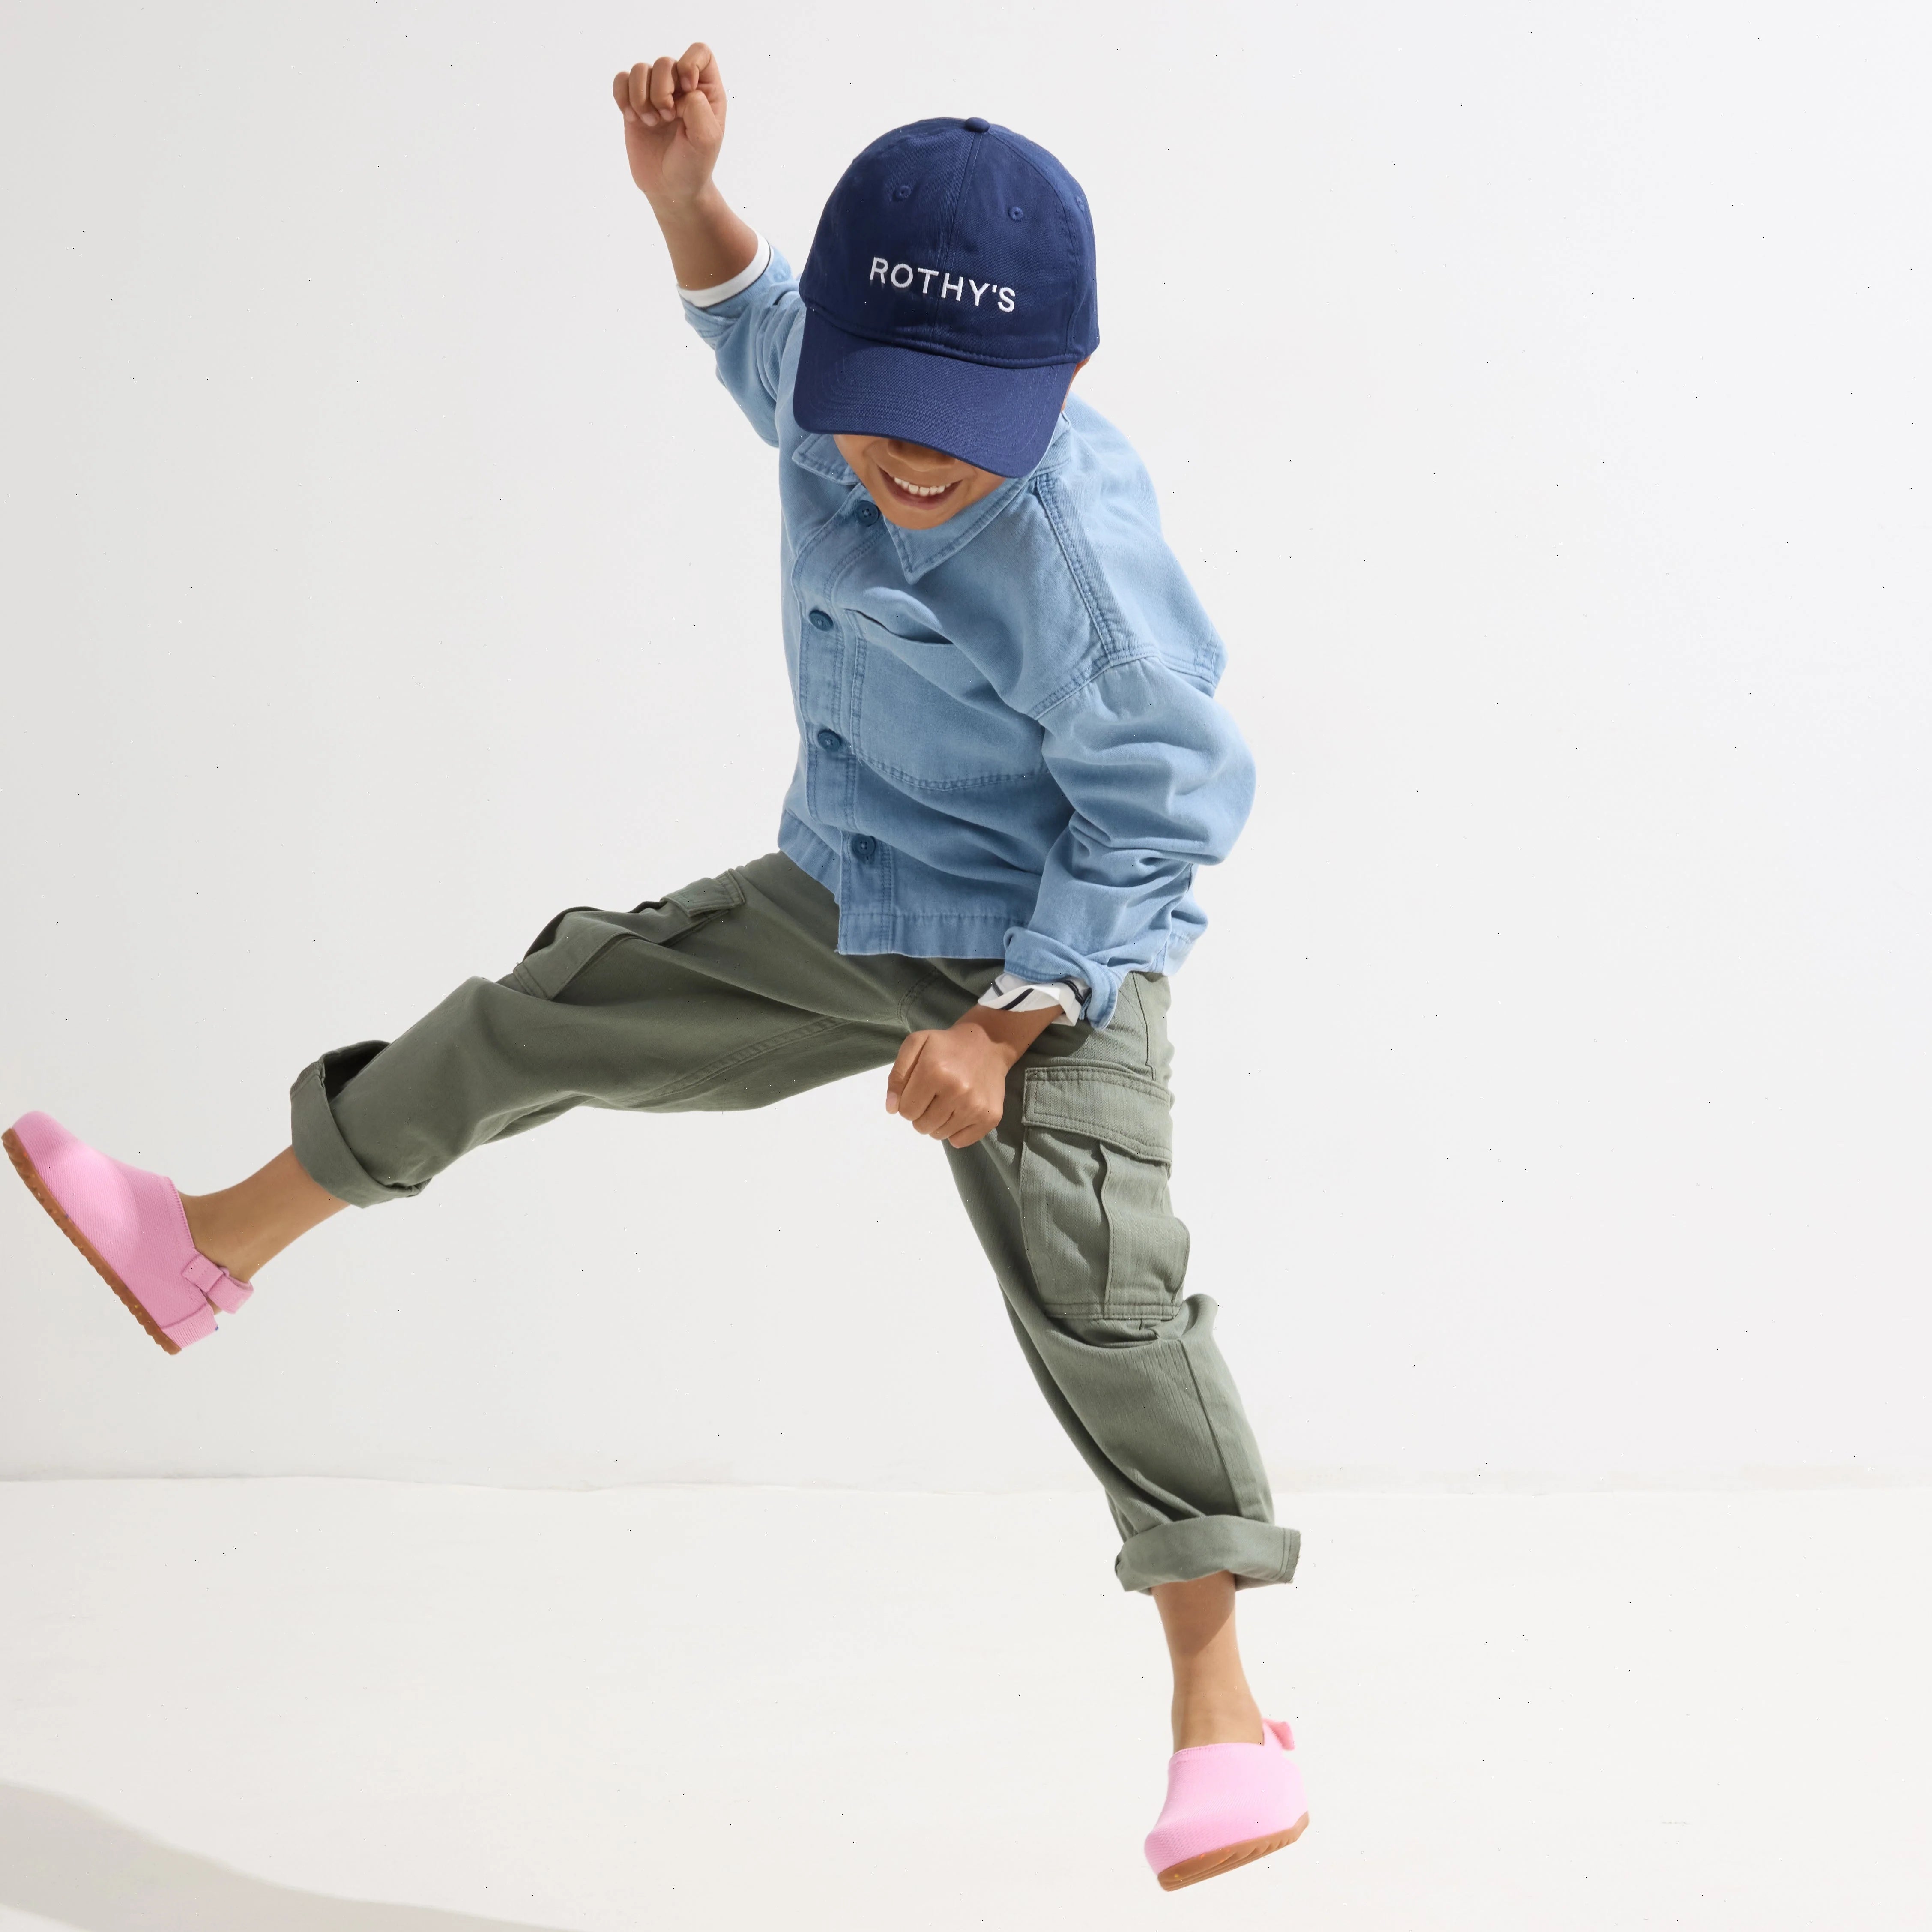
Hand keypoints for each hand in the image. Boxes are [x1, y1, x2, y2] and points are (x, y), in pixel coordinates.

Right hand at [612, 44, 725, 209]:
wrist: (670, 189)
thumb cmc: (693, 165)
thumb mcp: (707, 139)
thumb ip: (699, 107)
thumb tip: (678, 90)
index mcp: (706, 90)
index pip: (700, 52)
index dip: (689, 64)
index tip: (687, 91)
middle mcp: (680, 86)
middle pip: (664, 62)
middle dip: (661, 91)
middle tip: (667, 119)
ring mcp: (655, 94)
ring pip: (640, 69)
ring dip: (641, 97)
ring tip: (650, 123)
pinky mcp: (634, 103)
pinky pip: (620, 80)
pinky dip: (622, 96)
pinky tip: (632, 118)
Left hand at [885, 1006, 1055, 1149]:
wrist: (987, 1043)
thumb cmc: (946, 1046)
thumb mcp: (915, 1045)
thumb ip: (897, 1076)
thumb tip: (891, 1109)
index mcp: (934, 1071)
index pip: (906, 1111)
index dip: (908, 1101)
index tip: (919, 1090)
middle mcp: (957, 1091)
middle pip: (921, 1126)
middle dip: (921, 1113)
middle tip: (933, 1095)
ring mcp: (976, 1106)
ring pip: (939, 1135)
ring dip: (937, 1122)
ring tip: (946, 1102)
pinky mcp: (990, 1117)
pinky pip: (960, 1142)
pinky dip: (955, 1131)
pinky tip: (960, 1111)